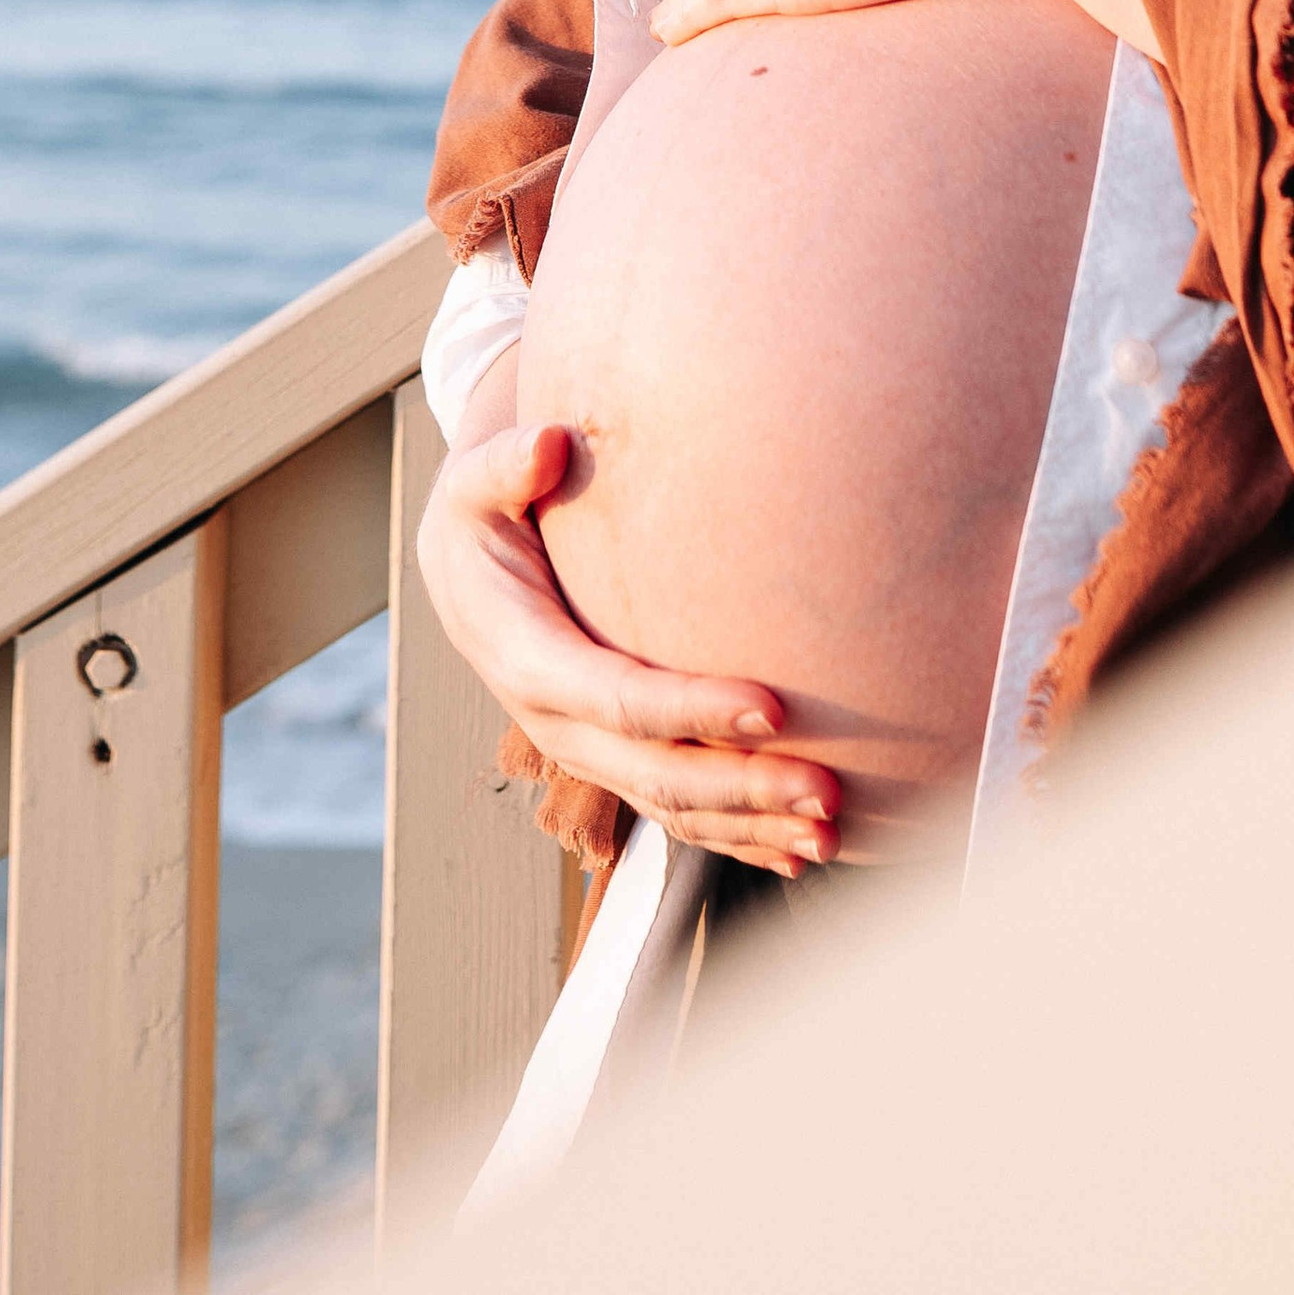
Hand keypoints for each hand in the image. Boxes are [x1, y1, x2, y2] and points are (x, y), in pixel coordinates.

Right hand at [415, 415, 841, 871]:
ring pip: (674, 807)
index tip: (773, 705)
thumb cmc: (483, 518)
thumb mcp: (476, 486)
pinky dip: (738, 837)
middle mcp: (560, 723)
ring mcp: (588, 751)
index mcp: (528, 660)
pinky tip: (796, 851)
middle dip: (744, 787)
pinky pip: (677, 813)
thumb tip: (549, 444)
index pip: (621, 698)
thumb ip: (505, 464)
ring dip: (752, 824)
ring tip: (828, 831)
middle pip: (657, 774)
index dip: (694, 711)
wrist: (465, 576)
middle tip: (825, 788)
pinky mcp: (614, 759)